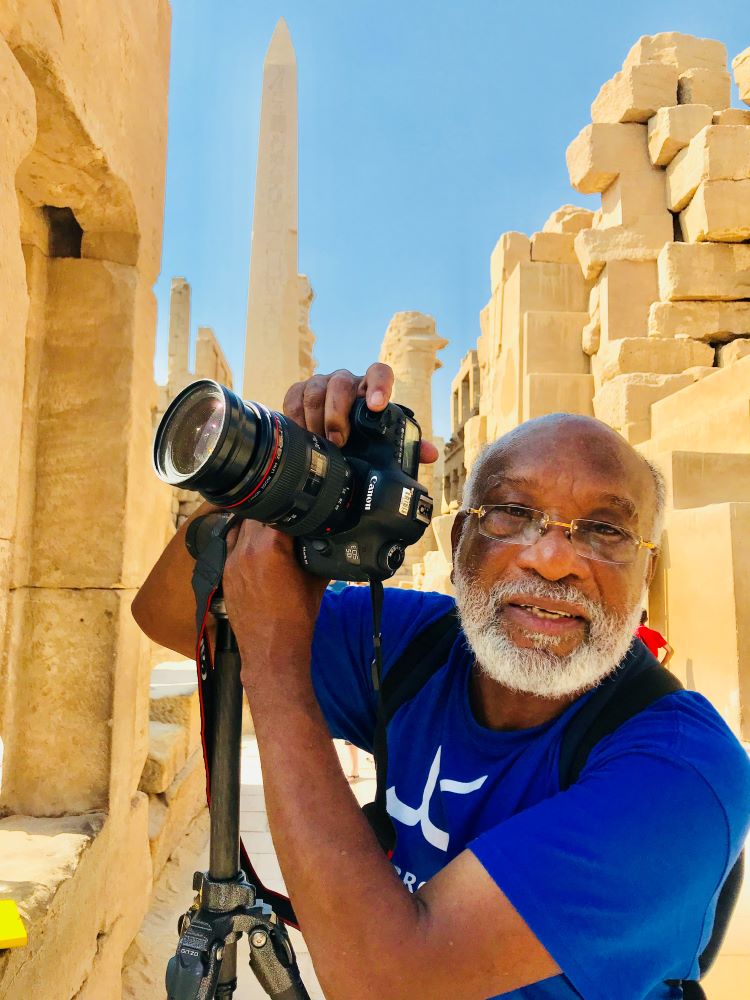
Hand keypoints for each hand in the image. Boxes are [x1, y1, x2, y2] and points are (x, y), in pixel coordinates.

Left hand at [222, 519, 327, 687]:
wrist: (272, 651)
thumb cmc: (296, 620)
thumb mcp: (316, 580)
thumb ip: (317, 552)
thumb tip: (324, 536)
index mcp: (270, 548)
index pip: (279, 510)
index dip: (293, 507)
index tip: (302, 509)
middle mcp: (246, 550)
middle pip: (257, 513)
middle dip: (273, 513)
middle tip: (289, 519)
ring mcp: (232, 561)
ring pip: (240, 525)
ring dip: (255, 523)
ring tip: (272, 530)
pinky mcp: (225, 573)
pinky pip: (231, 544)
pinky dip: (244, 541)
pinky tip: (258, 548)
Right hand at [283, 362, 438, 462]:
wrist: (331, 433)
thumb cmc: (362, 434)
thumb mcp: (383, 439)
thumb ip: (408, 445)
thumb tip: (430, 454)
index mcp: (371, 388)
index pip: (379, 372)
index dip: (379, 385)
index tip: (377, 406)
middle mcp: (346, 382)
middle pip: (341, 382)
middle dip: (337, 412)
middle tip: (339, 440)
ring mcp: (322, 384)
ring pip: (315, 388)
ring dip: (317, 417)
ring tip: (321, 441)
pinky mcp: (299, 391)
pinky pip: (294, 395)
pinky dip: (296, 415)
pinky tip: (301, 433)